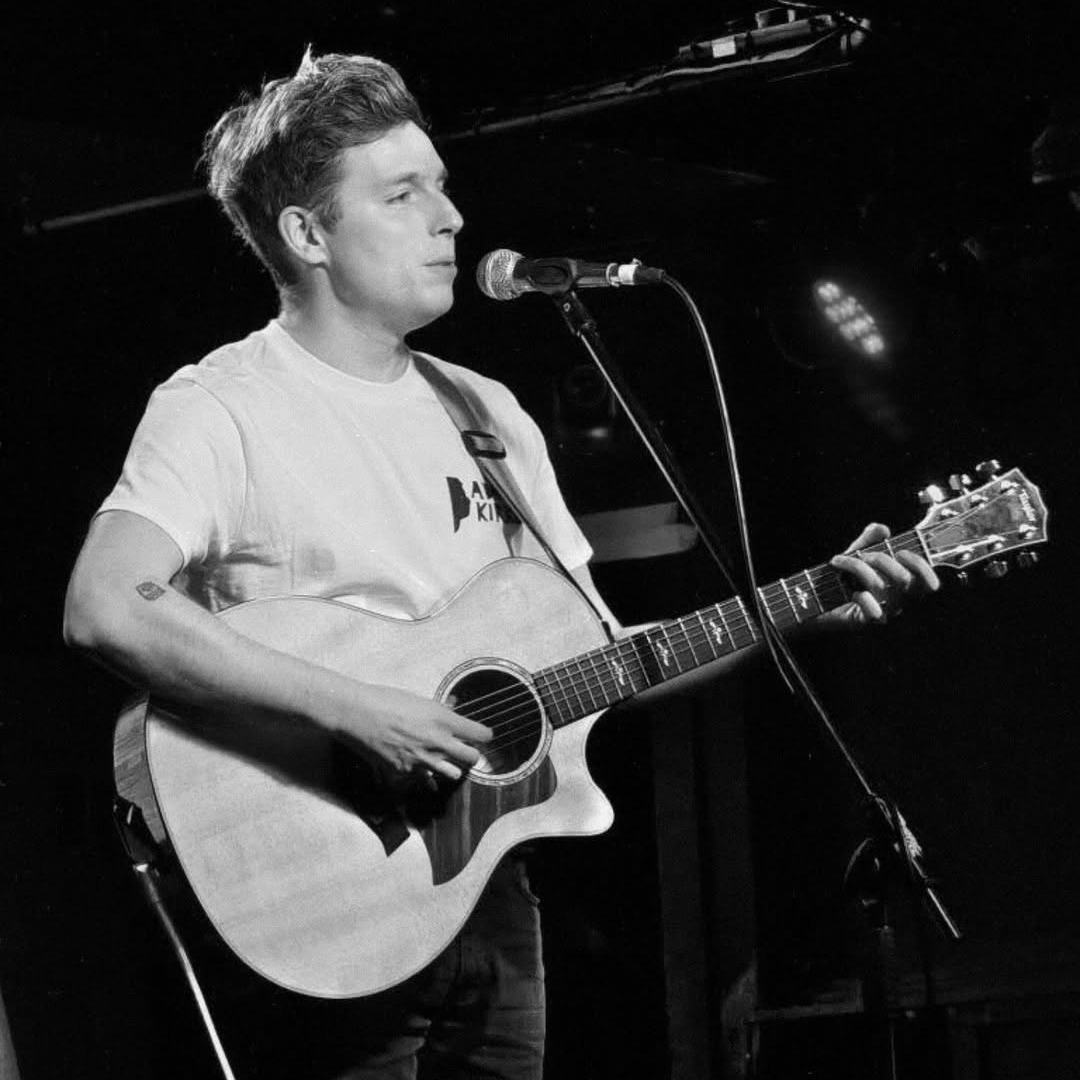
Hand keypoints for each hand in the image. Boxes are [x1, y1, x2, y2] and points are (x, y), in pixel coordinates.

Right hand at [332, 684, 491, 783]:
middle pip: (473, 758)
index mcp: (444, 720)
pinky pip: (425, 781)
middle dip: (472, 754)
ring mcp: (422, 761)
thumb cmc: (387, 700)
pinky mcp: (405, 773)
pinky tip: (421, 769)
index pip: (481, 734)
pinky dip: (425, 777)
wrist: (358, 714)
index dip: (484, 734)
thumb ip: (440, 711)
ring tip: (443, 759)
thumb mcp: (420, 700)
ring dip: (451, 767)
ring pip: (453, 774)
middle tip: (465, 749)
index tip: (482, 734)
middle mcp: (438, 743)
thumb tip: (453, 710)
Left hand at [826, 522, 939, 626]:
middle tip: (862, 555)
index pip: (928, 581)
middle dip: (881, 559)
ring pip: (881, 587)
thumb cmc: (844, 576)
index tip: (900, 553)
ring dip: (857, 568)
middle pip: (903, 579)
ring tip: (839, 561)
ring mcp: (884, 612)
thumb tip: (883, 529)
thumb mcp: (856, 552)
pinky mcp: (866, 622)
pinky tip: (852, 593)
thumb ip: (870, 539)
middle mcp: (899, 600)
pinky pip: (873, 612)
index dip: (920, 566)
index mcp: (903, 585)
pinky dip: (863, 598)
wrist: (818, 600)